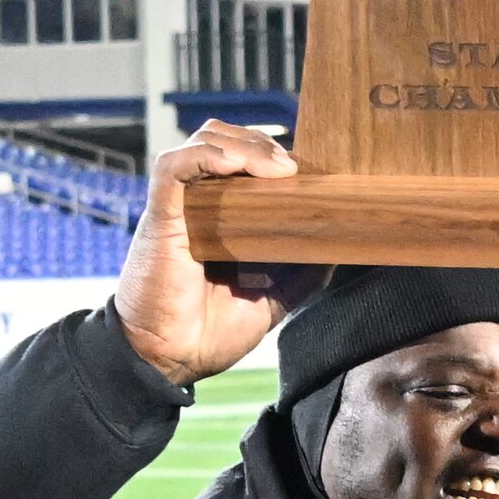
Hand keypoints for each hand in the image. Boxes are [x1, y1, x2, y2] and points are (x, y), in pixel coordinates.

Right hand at [111, 123, 310, 387]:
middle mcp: (197, 205)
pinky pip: (174, 166)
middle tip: (294, 168)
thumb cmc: (207, 333)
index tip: (310, 172)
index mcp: (220, 218)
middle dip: (263, 142)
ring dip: (244, 144)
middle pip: (225, 139)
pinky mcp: (160, 215)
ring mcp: (178, 207)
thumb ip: (300, 276)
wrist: (168, 360)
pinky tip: (238, 164)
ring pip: (203, 141)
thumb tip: (338, 252)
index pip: (243, 161)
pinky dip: (207, 154)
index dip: (273, 155)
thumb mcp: (270, 299)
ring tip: (277, 167)